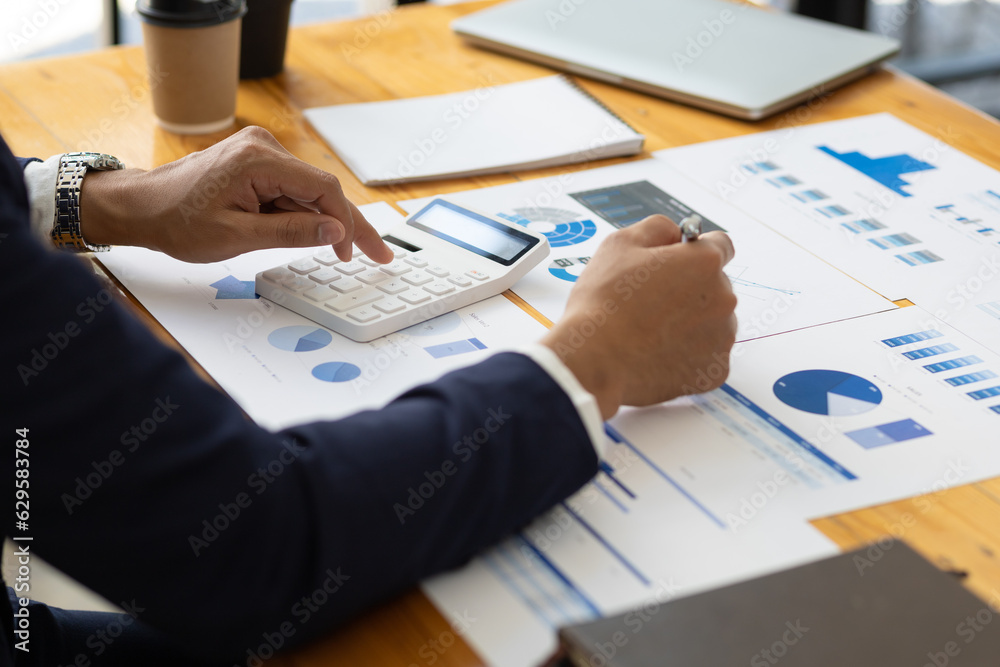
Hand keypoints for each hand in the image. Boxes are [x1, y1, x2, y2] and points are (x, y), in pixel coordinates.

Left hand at [78, 126, 392, 263]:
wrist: (140, 207)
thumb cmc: (176, 221)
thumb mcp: (237, 237)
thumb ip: (290, 233)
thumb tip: (336, 232)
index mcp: (258, 160)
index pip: (322, 188)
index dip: (347, 223)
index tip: (358, 252)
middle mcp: (263, 147)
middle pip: (322, 188)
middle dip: (349, 224)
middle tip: (378, 253)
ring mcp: (260, 153)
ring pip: (309, 191)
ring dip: (324, 223)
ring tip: (347, 252)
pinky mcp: (256, 163)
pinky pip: (292, 190)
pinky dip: (304, 214)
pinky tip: (314, 236)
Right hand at [541, 214, 736, 419]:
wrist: (595, 361)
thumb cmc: (604, 304)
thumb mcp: (619, 244)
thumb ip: (657, 228)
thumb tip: (674, 234)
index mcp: (705, 262)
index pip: (720, 246)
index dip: (694, 253)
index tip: (678, 263)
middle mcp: (723, 298)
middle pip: (715, 286)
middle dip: (690, 290)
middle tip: (651, 302)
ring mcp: (722, 338)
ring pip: (712, 323)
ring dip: (690, 323)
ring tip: (650, 331)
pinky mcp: (714, 371)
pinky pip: (706, 357)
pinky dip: (688, 355)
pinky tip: (657, 353)